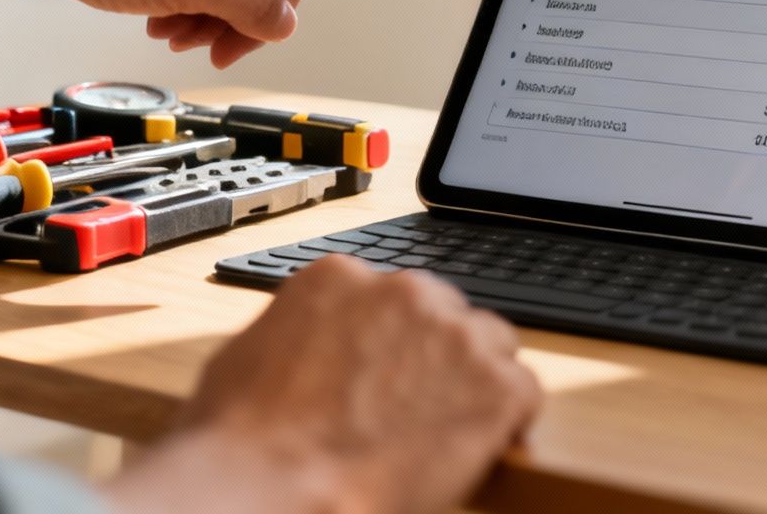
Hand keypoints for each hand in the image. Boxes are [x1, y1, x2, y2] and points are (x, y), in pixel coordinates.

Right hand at [172, 258, 539, 513]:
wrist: (274, 488)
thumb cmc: (243, 441)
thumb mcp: (245, 359)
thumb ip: (294, 335)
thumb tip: (303, 350)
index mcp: (339, 278)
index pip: (387, 296)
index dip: (391, 340)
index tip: (386, 370)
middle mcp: (402, 291)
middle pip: (443, 313)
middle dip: (433, 356)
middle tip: (413, 406)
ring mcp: (453, 335)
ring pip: (490, 345)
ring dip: (475, 382)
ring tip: (446, 430)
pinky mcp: (494, 384)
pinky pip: (523, 392)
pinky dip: (508, 421)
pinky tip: (480, 447)